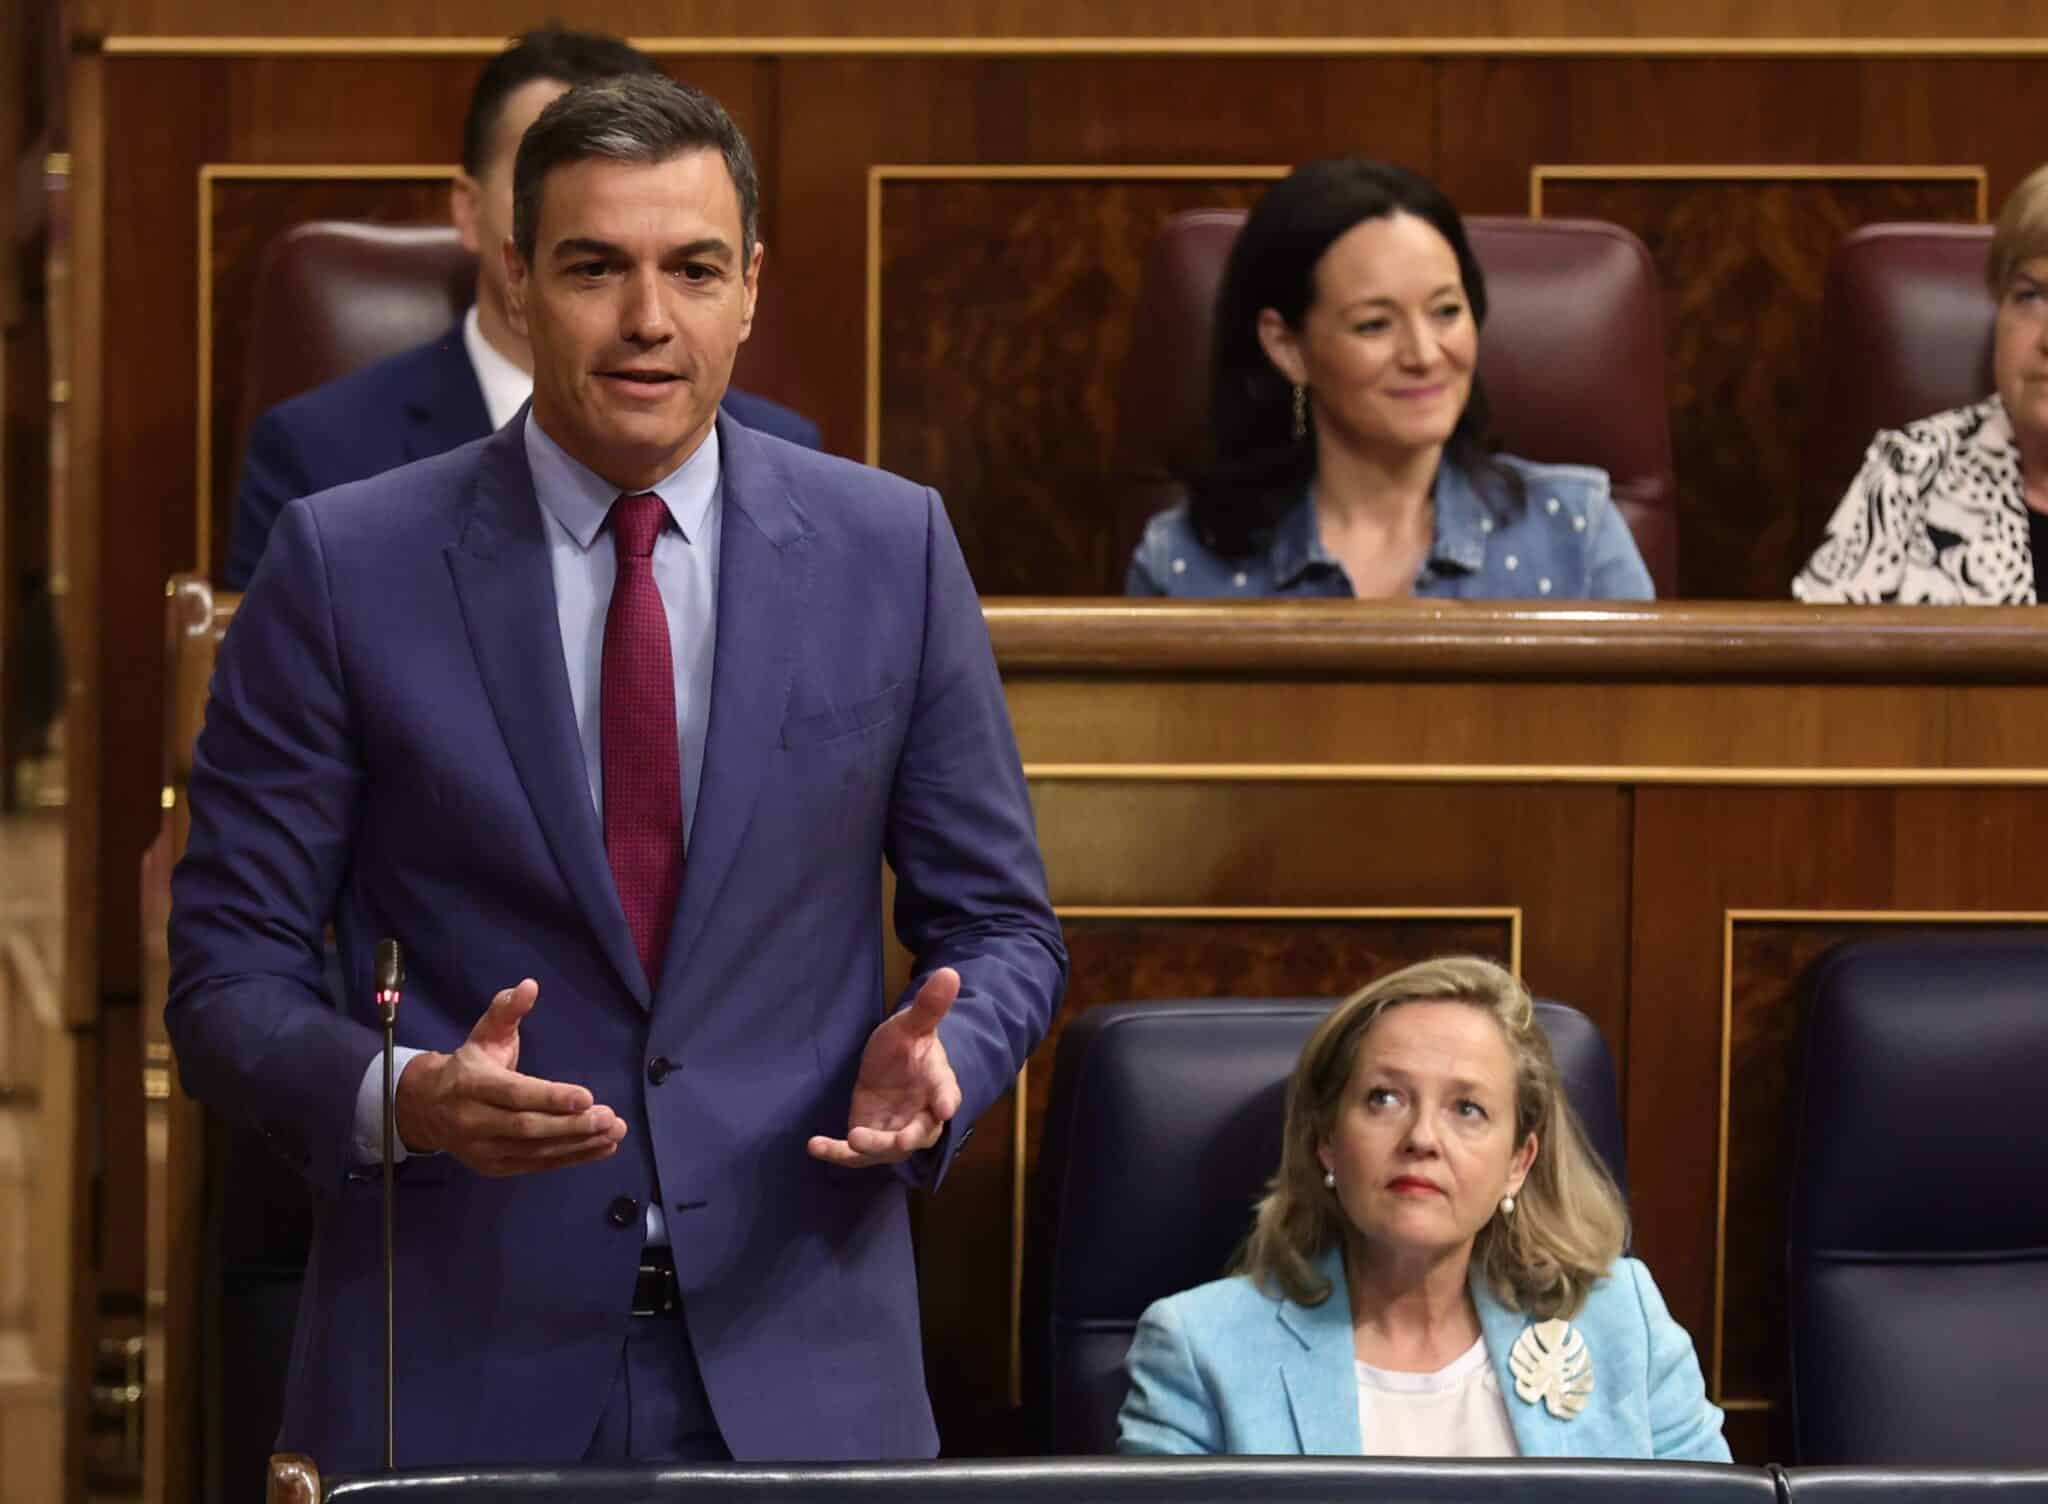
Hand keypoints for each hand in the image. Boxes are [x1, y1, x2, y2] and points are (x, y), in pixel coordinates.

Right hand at [393, 978, 625, 1176]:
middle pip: (527, 1127)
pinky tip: (601, 1148)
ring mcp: (482, 1149)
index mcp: (471, 1084)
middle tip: (609, 1118)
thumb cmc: (469, 1065)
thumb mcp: (485, 1033)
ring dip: (578, 1144)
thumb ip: (507, 1010)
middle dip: (571, 1124)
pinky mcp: (494, 1167)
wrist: (427, 1107)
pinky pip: (536, 1164)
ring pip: (535, 1150)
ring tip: (613, 1133)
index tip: (587, 1095)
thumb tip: (529, 986)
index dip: (551, 1097)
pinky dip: (571, 1158)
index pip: (514, 1094)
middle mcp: (474, 1120)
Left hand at [808, 967, 962, 1167]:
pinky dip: (835, 1153)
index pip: (945, 1092)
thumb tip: (949, 972)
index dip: (945, 1100)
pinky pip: (854, 1153)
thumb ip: (928, 1006)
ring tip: (852, 1138)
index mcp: (937, 1083)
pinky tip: (814, 1145)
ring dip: (872, 1147)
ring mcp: (895, 1131)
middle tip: (901, 1141)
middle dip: (909, 1138)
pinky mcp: (869, 1138)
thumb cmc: (908, 1045)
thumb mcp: (911, 1024)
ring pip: (888, 1148)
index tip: (944, 1108)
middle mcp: (920, 1114)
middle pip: (920, 1133)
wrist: (891, 1064)